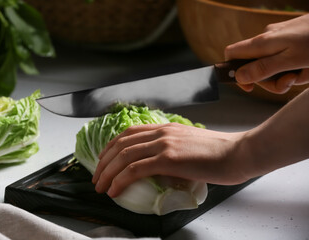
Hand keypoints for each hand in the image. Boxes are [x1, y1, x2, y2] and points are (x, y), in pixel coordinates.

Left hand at [92, 123, 250, 197]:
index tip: (104, 161)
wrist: (238, 153)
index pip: (128, 133)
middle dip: (103, 161)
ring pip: (124, 156)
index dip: (111, 147)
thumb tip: (159, 165)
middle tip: (97, 177)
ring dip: (107, 172)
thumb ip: (171, 150)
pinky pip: (135, 169)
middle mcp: (161, 132)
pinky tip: (114, 190)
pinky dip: (120, 180)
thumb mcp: (189, 145)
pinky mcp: (169, 159)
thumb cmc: (219, 152)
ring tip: (100, 186)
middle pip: (120, 144)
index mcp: (165, 128)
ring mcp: (164, 144)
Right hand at [225, 14, 308, 93]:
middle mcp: (266, 39)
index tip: (249, 87)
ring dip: (285, 74)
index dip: (235, 72)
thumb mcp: (291, 61)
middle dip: (269, 80)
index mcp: (262, 43)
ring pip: (270, 64)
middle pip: (253, 65)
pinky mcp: (290, 38)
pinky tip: (306, 66)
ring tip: (304, 73)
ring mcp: (278, 38)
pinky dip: (294, 66)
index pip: (231, 55)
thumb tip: (238, 76)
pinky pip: (284, 58)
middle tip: (289, 82)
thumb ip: (263, 69)